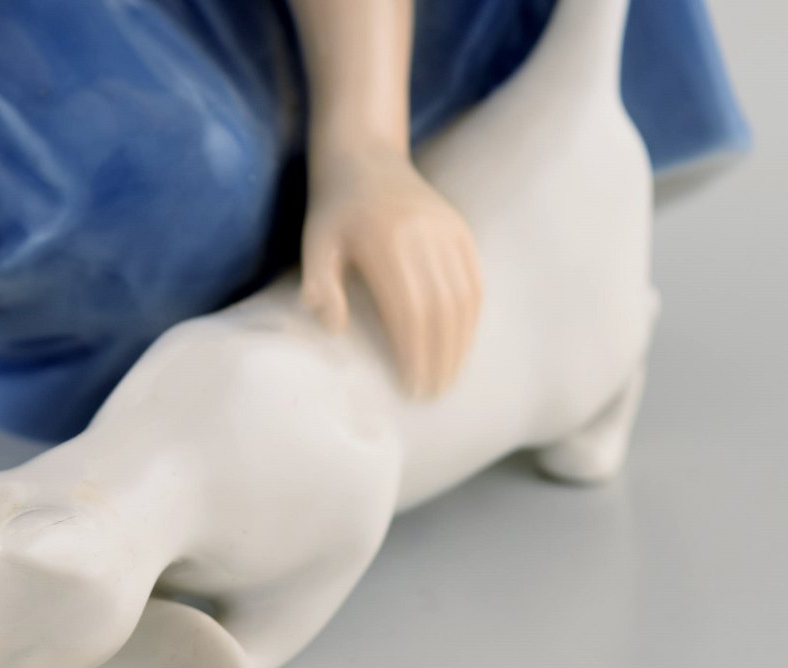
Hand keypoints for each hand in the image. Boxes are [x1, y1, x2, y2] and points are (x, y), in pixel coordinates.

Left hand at [302, 145, 482, 397]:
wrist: (364, 156)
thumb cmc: (332, 210)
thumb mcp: (313, 242)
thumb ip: (320, 283)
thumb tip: (334, 327)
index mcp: (385, 242)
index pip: (409, 311)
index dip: (413, 353)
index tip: (410, 386)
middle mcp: (423, 235)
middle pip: (440, 310)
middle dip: (438, 357)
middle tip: (431, 392)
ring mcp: (447, 230)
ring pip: (464, 298)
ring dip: (459, 343)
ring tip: (448, 377)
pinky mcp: (460, 229)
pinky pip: (474, 280)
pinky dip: (471, 316)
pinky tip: (461, 344)